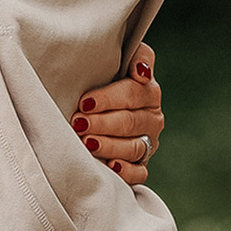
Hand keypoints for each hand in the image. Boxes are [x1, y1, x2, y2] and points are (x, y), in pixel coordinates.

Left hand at [74, 39, 163, 191]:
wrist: (100, 107)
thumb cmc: (107, 78)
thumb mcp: (122, 59)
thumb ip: (137, 56)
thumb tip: (142, 73)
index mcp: (149, 92)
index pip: (133, 94)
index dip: (108, 98)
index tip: (85, 102)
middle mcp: (152, 119)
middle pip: (130, 122)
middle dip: (103, 123)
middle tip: (78, 123)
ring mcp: (148, 143)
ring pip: (133, 148)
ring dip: (109, 146)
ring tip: (87, 143)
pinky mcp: (141, 165)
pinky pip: (139, 173)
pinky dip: (126, 171)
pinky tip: (111, 167)